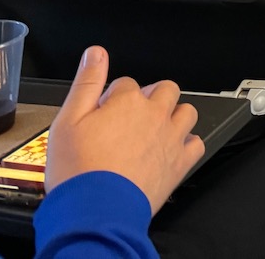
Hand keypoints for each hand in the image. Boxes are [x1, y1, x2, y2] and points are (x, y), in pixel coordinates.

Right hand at [46, 47, 203, 215]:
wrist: (96, 210)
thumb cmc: (79, 170)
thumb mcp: (68, 120)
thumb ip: (86, 82)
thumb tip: (95, 53)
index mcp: (127, 101)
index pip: (126, 83)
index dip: (113, 97)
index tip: (104, 112)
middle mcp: (155, 114)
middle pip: (164, 89)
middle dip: (151, 97)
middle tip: (133, 116)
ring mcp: (171, 138)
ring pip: (187, 111)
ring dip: (174, 115)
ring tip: (155, 129)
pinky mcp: (179, 163)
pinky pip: (196, 144)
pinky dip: (187, 144)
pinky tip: (171, 150)